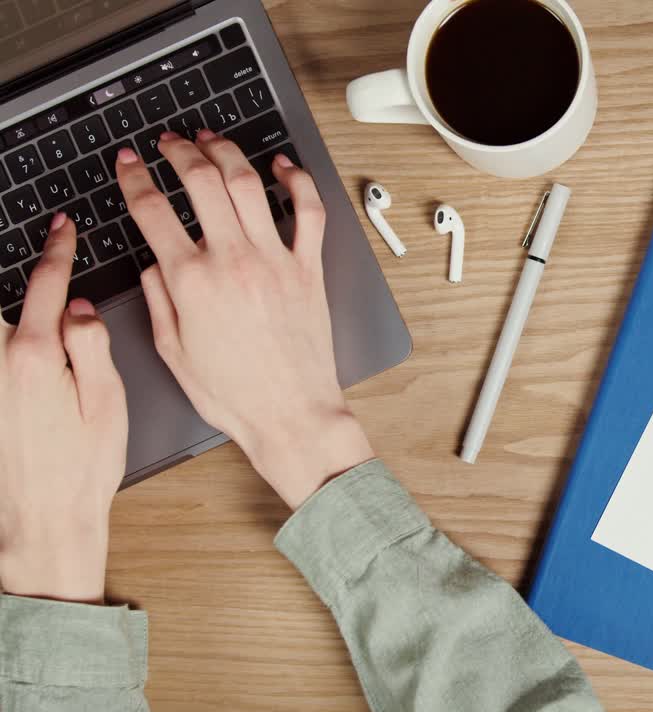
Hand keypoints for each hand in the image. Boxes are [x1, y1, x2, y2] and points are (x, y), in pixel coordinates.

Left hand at [0, 214, 127, 602]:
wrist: (42, 521)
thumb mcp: (107, 402)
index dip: (56, 251)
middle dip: (23, 282)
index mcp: (35, 357)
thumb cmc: (83, 468)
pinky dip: (8, 344)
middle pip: (4, 306)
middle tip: (46, 264)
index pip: (44, 286)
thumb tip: (78, 307)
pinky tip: (26, 351)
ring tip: (40, 317)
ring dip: (12, 316)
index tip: (61, 226)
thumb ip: (91, 344)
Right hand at [116, 132, 371, 509]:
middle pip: (202, 182)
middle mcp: (233, 261)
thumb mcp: (173, 351)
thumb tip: (154, 263)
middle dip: (180, 152)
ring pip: (249, 184)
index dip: (134, 177)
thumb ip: (158, 299)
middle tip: (170, 142)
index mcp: (191, 282)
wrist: (291, 413)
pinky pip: (309, 212)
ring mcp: (276, 261)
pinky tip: (283, 167)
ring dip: (228, 153)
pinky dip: (297, 181)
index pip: (152, 210)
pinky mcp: (309, 269)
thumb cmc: (235, 393)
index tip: (128, 163)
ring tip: (213, 141)